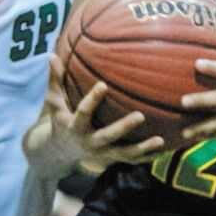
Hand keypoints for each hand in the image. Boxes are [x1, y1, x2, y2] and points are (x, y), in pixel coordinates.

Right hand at [23, 56, 163, 176]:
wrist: (59, 152)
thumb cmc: (60, 119)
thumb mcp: (54, 102)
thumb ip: (54, 80)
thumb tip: (50, 54)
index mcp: (75, 127)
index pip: (83, 112)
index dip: (92, 100)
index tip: (103, 85)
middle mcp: (89, 142)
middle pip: (108, 136)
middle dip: (124, 127)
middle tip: (141, 115)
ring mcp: (102, 154)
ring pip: (123, 153)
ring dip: (142, 148)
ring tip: (160, 140)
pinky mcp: (111, 160)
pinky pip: (131, 161)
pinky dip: (147, 157)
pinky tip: (165, 150)